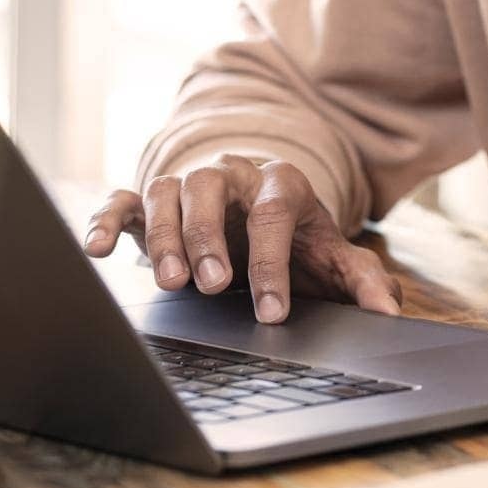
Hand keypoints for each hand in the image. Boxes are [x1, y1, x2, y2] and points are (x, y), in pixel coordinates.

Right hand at [81, 155, 401, 323]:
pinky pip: (123, 200)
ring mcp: (187, 184)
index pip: (273, 213)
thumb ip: (364, 279)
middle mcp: (230, 175)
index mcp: (279, 184)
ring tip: (171, 282)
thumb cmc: (296, 239)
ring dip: (165, 234)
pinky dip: (107, 219)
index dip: (272, 263)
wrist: (257, 211)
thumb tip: (390, 312)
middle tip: (210, 286)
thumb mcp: (333, 257)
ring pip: (167, 191)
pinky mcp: (150, 200)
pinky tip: (97, 248)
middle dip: (209, 237)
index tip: (272, 312)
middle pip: (211, 188)